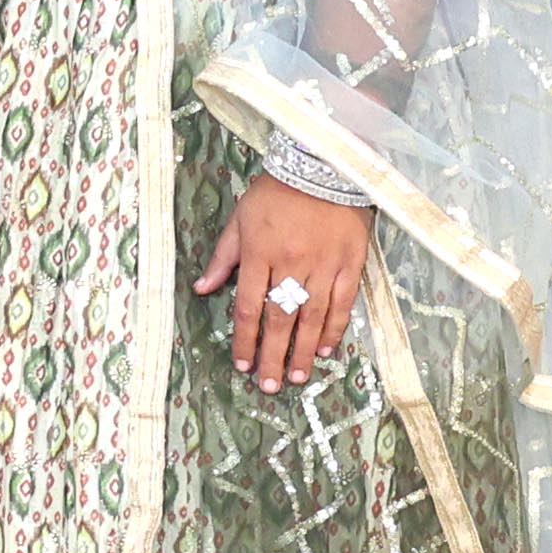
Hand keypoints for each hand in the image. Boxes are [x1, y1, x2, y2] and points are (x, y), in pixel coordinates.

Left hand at [199, 176, 373, 393]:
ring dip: (304, 350)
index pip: (248, 307)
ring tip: (298, 376)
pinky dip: (335, 327)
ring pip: (312, 316)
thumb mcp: (239, 220)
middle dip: (272, 355)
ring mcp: (323, 265)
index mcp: (259, 255)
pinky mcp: (350, 263)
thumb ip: (223, 258)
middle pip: (279, 319)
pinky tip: (328, 348)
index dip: (244, 339)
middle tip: (270, 385)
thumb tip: (201, 289)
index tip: (241, 364)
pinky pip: (343, 302)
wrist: (324, 167)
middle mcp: (290, 264)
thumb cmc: (274, 194)